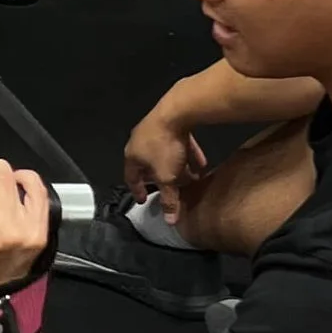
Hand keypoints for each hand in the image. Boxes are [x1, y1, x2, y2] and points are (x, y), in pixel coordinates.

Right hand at [122, 97, 206, 217]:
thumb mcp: (167, 177)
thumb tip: (169, 221)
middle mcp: (140, 141)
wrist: (178, 110)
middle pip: (148, 164)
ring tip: (190, 178)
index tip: (144, 200)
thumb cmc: (165, 146)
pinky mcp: (171, 121)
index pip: (131, 177)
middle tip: (171, 189)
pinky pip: (177, 142)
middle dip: (161, 178)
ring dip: (176, 166)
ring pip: (164, 153)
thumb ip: (169, 199)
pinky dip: (186, 153)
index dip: (138, 191)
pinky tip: (200, 162)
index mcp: (132, 155)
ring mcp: (155, 129)